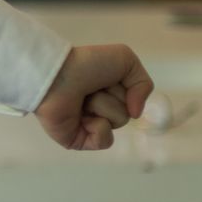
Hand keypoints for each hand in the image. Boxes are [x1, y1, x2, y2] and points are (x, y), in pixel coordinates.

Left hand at [33, 44, 153, 150]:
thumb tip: (136, 114)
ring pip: (116, 123)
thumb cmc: (87, 64)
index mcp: (105, 92)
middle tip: (91, 87)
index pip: (131, 100)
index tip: (105, 75)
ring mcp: (87, 126)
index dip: (124, 87)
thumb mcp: (126, 61)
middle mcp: (96, 109)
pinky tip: (83, 117)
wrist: (57, 75)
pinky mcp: (77, 140)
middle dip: (112, 96)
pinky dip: (98, 128)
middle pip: (125, 112)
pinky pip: (104, 141)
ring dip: (102, 106)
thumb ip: (144, 84)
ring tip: (82, 98)